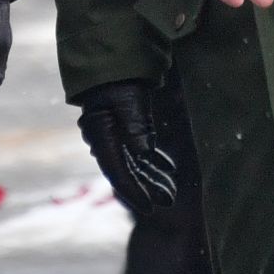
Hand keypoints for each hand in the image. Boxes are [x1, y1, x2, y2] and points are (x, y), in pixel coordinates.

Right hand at [76, 80, 177, 215]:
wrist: (112, 65)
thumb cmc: (119, 81)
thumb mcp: (129, 100)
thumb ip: (136, 126)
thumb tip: (145, 152)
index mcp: (103, 138)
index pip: (118, 173)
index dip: (135, 193)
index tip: (151, 208)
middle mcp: (107, 142)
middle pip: (128, 173)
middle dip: (148, 188)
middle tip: (169, 201)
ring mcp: (117, 138)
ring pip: (136, 165)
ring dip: (153, 178)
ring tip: (171, 192)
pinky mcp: (127, 131)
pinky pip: (140, 152)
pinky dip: (154, 162)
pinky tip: (169, 170)